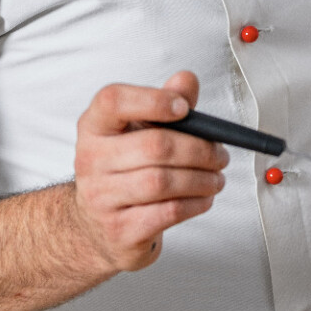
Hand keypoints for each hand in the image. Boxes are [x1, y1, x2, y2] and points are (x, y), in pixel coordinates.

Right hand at [69, 71, 229, 274]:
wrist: (96, 227)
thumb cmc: (123, 171)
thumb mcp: (137, 132)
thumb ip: (164, 104)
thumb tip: (186, 80)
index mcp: (94, 126)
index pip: (113, 101)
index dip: (153, 100)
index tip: (183, 108)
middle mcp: (90, 160)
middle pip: (154, 146)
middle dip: (199, 150)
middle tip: (220, 155)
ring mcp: (101, 198)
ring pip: (163, 182)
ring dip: (202, 179)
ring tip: (217, 178)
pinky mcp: (120, 230)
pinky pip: (167, 212)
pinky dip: (195, 203)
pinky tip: (204, 198)